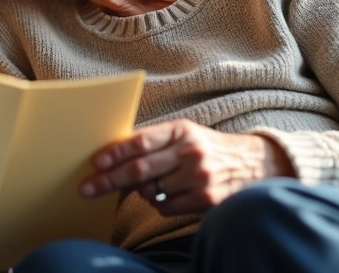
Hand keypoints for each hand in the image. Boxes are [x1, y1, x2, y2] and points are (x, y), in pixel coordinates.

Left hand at [78, 120, 293, 215]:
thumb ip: (154, 141)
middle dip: (108, 180)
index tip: (95, 162)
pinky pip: (166, 207)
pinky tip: (171, 194)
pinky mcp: (205, 199)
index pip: (140, 141)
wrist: (252, 163)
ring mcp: (199, 177)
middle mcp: (190, 151)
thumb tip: (111, 154)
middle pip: (140, 169)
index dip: (115, 153)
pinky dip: (160, 204)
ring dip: (142, 192)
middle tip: (86, 188)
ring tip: (152, 185)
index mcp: (181, 130)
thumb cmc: (206, 147)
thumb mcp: (184, 134)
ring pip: (151, 192)